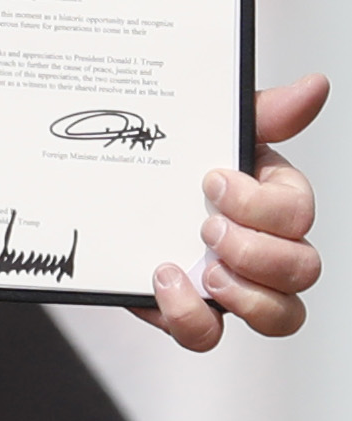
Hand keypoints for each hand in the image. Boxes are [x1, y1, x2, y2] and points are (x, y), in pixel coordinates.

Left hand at [138, 73, 323, 348]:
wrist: (105, 188)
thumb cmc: (175, 160)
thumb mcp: (211, 127)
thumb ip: (262, 111)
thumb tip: (314, 85)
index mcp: (273, 200)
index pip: (299, 213)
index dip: (261, 205)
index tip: (212, 180)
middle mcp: (265, 247)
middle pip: (304, 269)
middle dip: (255, 250)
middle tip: (206, 228)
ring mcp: (234, 284)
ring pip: (281, 316)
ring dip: (246, 295)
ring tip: (203, 271)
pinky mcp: (192, 310)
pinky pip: (209, 335)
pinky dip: (189, 317)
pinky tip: (163, 281)